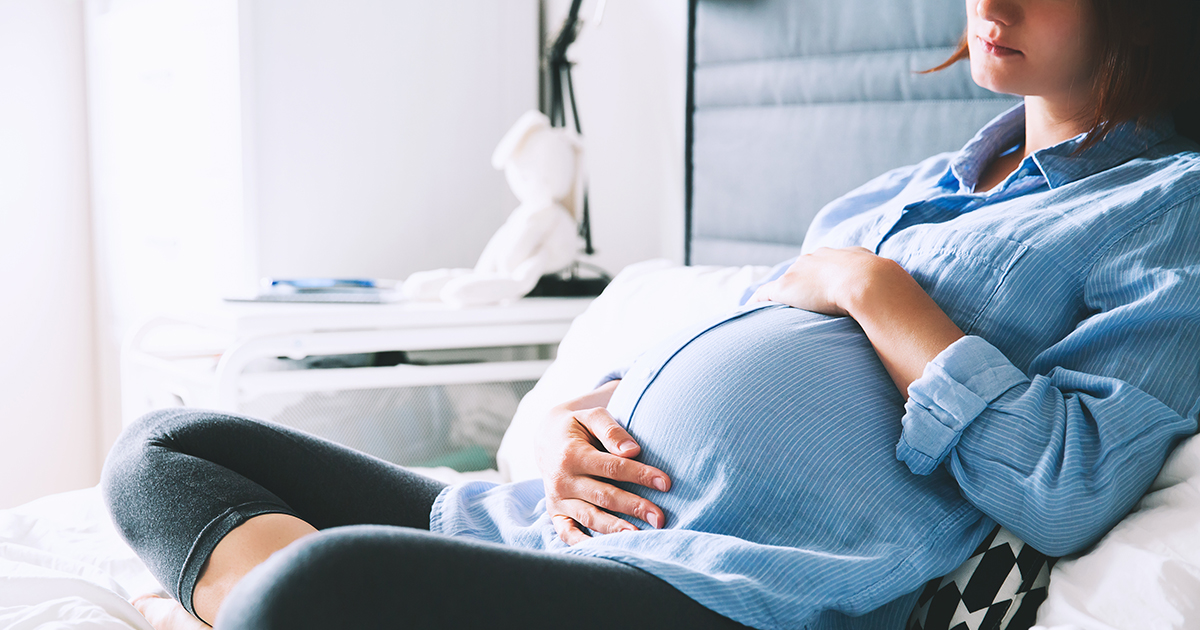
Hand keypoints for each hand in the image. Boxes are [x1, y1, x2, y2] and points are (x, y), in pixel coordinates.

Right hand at [536, 398, 670, 544]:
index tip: (665, 483)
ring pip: (590, 517)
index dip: (640, 475)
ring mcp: (557, 500)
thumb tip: (632, 451)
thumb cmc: (578, 426)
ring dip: (615, 528)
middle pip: (604, 496)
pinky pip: (567, 533)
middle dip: (634, 506)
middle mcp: (562, 480)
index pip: (612, 468)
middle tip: (660, 517)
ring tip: (640, 536)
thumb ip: (611, 430)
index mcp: (572, 455)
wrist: (547, 438)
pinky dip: (583, 544)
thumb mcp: (591, 416)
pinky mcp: (555, 513)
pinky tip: (605, 550)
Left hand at [754, 246, 964, 393]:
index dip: (831, 276)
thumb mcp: (905, 300)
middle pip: (807, 267)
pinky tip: (751, 310)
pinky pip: (767, 294)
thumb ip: (913, 315)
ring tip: (767, 307)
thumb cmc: (895, 298)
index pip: (837, 263)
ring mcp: (804, 271)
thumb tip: (933, 338)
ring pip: (786, 280)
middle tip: (796, 296)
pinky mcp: (787, 287)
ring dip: (779, 294)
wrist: (873, 287)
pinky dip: (760, 302)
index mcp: (854, 257)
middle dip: (801, 280)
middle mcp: (825, 258)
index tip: (827, 287)